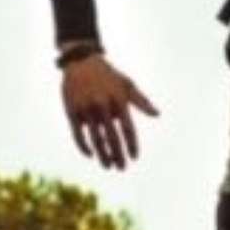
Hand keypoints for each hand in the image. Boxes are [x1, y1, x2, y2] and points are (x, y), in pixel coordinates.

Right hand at [61, 54, 158, 169]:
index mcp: (118, 101)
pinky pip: (78, 135)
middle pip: (112, 138)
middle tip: (122, 168)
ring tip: (108, 166)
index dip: (131, 145)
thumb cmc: (108, 74)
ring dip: (103, 155)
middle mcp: (102, 106)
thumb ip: (142, 101)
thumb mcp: (127, 84)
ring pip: (96, 139)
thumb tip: (157, 114)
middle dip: (118, 155)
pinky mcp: (72, 111)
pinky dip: (84, 147)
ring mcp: (86, 109)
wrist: (81, 61)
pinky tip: (91, 155)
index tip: (134, 158)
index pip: (128, 129)